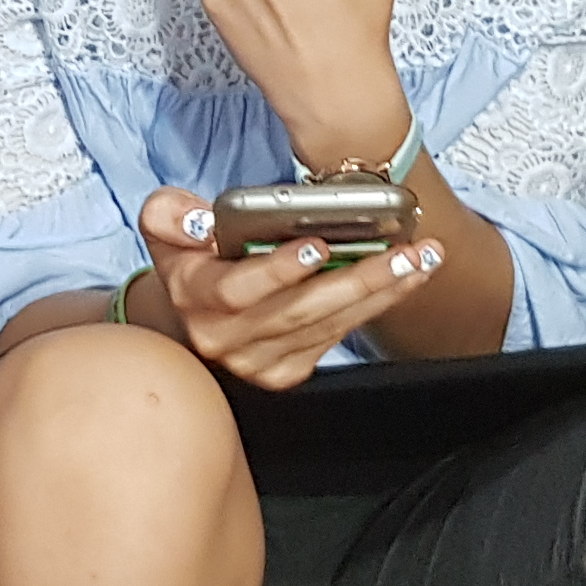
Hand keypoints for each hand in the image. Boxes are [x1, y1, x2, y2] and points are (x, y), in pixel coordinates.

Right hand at [125, 187, 442, 387]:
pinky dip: (375, 308)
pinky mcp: (285, 372)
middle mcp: (226, 339)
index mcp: (196, 299)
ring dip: (381, 292)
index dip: (279, 270)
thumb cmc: (188, 262)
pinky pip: (336, 338)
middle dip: (358, 279)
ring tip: (421, 260)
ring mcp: (258, 362)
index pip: (239, 290)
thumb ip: (171, 214)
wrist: (187, 319)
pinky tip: (405, 281)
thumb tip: (203, 220)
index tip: (317, 246)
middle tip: (405, 253)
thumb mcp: (164, 227)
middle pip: (299, 311)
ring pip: (327, 326)